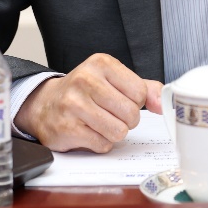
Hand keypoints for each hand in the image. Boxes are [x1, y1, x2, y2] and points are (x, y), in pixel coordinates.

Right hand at [14, 53, 162, 152]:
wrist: (45, 105)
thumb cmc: (85, 92)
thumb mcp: (113, 80)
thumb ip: (144, 88)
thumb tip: (163, 103)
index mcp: (101, 64)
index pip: (140, 92)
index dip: (136, 102)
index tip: (121, 100)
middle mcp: (85, 80)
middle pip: (131, 113)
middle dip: (126, 120)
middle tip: (111, 115)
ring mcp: (74, 104)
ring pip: (119, 131)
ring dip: (113, 133)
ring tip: (99, 123)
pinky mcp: (67, 128)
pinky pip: (102, 144)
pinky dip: (99, 142)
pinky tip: (87, 131)